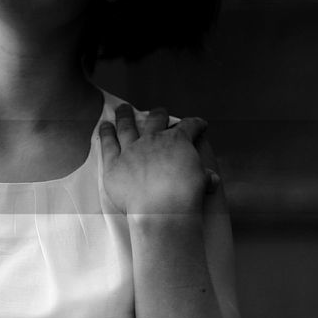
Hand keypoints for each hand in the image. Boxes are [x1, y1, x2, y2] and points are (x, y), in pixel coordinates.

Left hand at [99, 104, 219, 217]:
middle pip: (156, 120)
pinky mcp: (114, 163)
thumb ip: (206, 177)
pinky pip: (108, 144)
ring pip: (127, 126)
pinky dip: (106, 133)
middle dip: (159, 114)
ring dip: (125, 116)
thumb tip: (212, 179)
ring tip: (123, 109)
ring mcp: (132, 149)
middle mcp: (153, 140)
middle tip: (160, 111)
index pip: (190, 126)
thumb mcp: (203, 183)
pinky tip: (104, 126)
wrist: (161, 209)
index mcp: (178, 141)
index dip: (196, 124)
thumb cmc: (186, 197)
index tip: (200, 124)